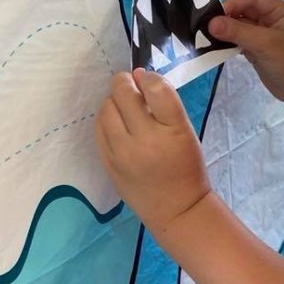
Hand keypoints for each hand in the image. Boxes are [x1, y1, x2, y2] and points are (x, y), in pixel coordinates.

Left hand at [95, 69, 210, 232]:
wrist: (176, 208)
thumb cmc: (185, 167)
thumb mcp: (185, 131)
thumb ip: (165, 102)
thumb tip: (138, 75)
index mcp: (172, 131)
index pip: (155, 88)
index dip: (149, 78)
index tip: (149, 83)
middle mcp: (144, 141)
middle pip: (122, 93)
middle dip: (125, 84)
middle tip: (133, 89)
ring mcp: (122, 154)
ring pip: (106, 108)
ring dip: (114, 101)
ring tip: (126, 109)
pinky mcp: (108, 163)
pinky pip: (98, 128)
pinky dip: (107, 119)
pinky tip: (118, 125)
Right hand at [207, 0, 283, 106]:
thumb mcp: (265, 44)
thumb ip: (238, 32)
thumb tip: (211, 23)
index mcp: (281, 9)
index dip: (232, 3)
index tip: (213, 16)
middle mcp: (272, 17)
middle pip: (244, 10)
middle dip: (226, 17)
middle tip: (205, 27)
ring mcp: (265, 33)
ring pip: (240, 25)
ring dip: (226, 30)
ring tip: (207, 37)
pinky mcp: (258, 48)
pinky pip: (240, 39)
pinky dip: (229, 42)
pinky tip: (216, 47)